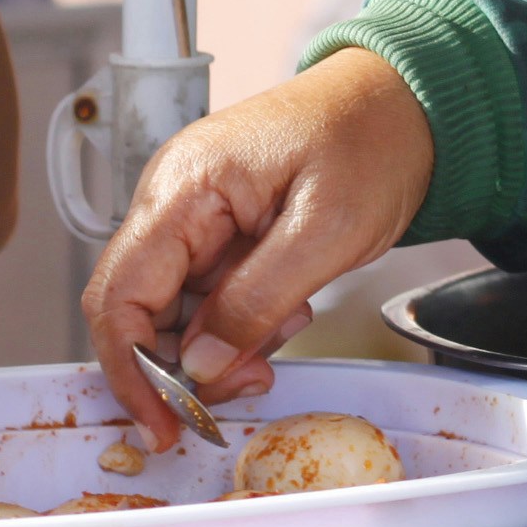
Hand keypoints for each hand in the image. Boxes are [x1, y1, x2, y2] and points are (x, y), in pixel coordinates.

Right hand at [85, 49, 434, 450]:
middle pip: (139, 310)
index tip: (164, 424)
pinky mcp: (220, 225)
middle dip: (188, 363)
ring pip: (176, 309)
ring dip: (224, 342)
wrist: (408, 101)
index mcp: (185, 186)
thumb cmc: (373, 139)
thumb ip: (255, 301)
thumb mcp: (326, 231)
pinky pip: (208, 292)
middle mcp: (174, 197)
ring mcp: (195, 211)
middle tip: (251, 383)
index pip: (118, 295)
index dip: (133, 371)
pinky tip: (288, 309)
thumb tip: (197, 367)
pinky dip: (242, 319)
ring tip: (290, 324)